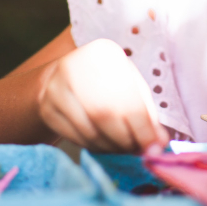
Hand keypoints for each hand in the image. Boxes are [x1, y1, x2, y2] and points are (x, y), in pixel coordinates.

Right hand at [37, 39, 168, 152]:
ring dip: (112, 147)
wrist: (61, 76)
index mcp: (103, 53)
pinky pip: (75, 138)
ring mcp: (56, 89)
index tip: (155, 148)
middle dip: (127, 140)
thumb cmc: (106, 80)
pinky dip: (96, 148)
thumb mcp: (129, 84)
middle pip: (105, 115)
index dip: (143, 128)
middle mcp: (74, 67)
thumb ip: (146, 112)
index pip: (126, 98)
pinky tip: (106, 146)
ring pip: (89, 131)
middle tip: (139, 152)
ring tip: (125, 149)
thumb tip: (159, 144)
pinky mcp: (47, 109)